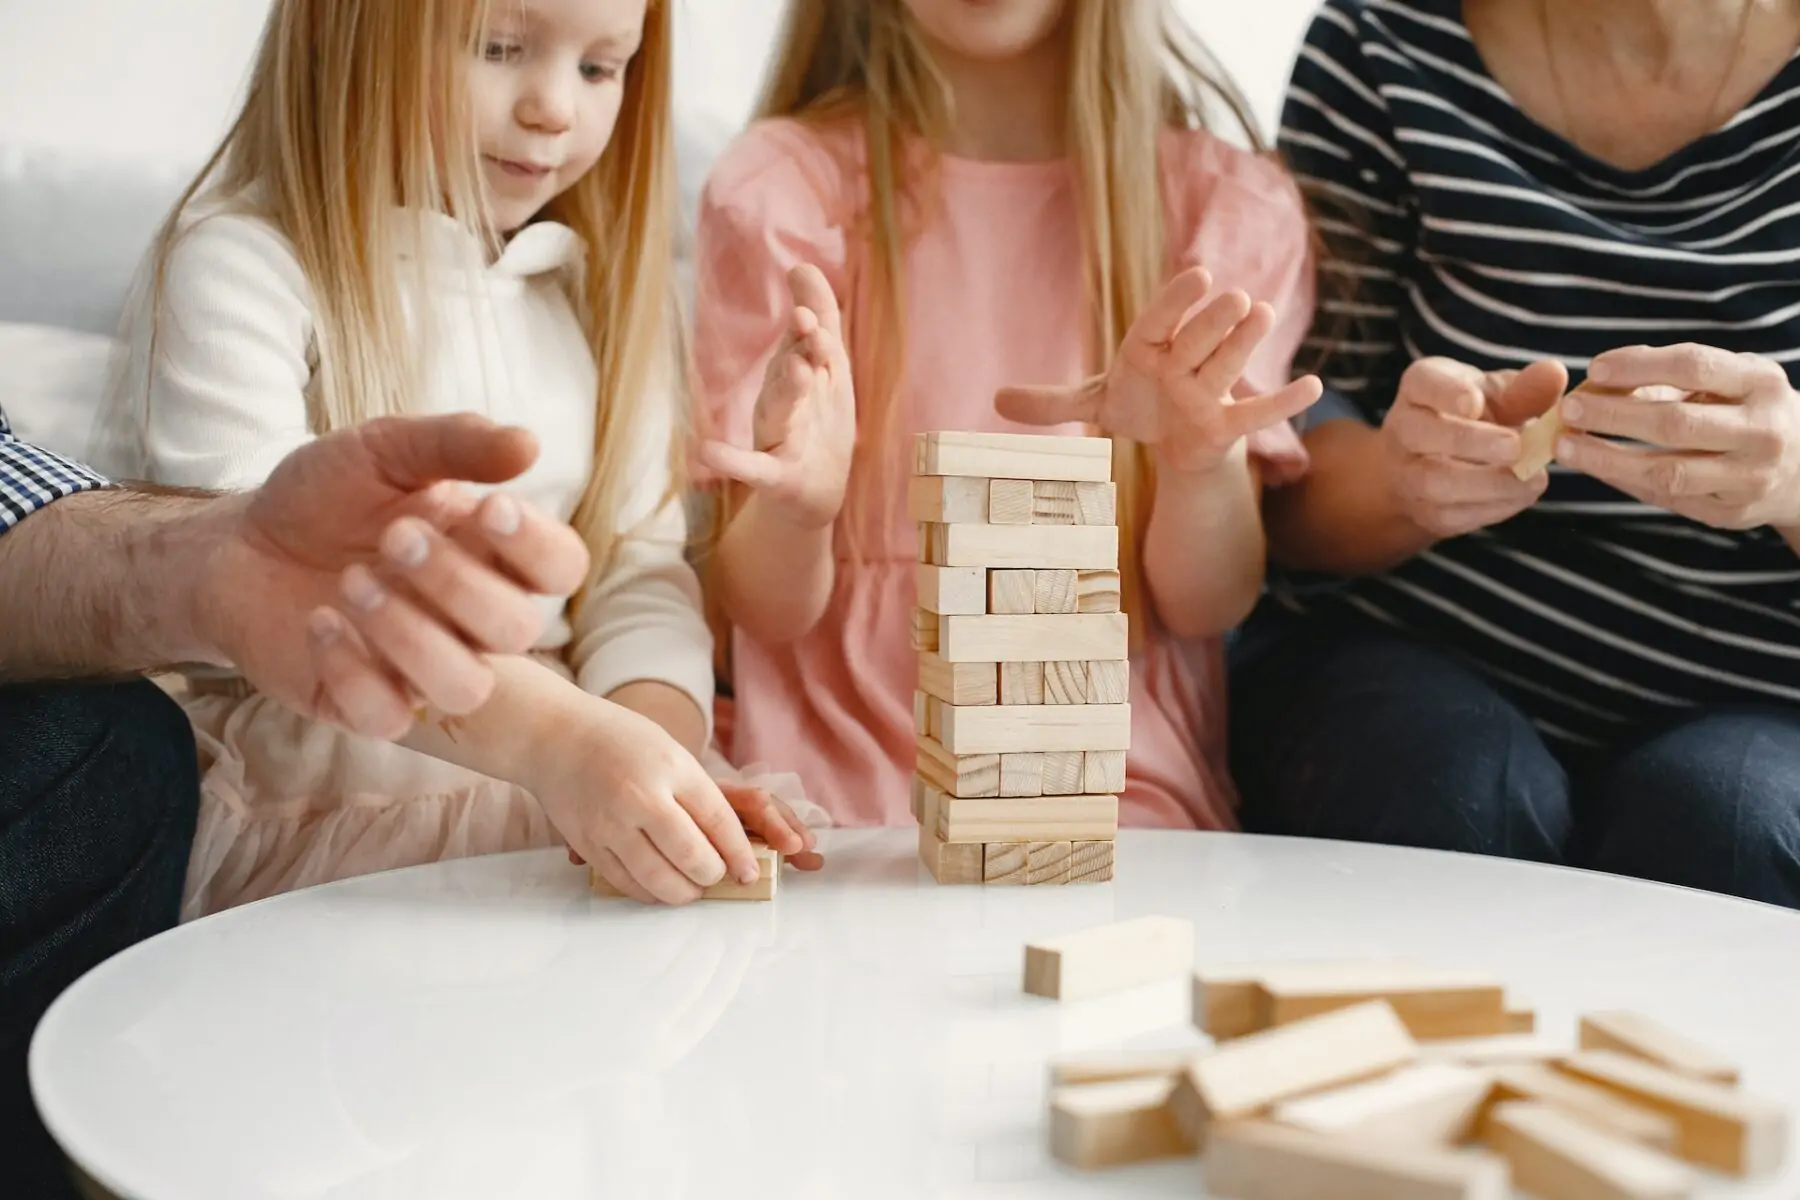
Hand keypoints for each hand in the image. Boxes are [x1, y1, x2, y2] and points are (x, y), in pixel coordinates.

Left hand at [199, 414, 590, 739]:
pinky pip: (389, 717)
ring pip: (465, 686)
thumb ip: (456, 443)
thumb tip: (530, 444)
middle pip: (518, 629)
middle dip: (457, 582)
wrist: (240, 543)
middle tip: (394, 537)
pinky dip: (354, 669)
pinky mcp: (367, 703)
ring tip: (351, 581)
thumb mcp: (385, 450)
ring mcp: (423, 667)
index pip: (560, 568)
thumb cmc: (327, 496)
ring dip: (412, 635)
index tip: (488, 508)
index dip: (538, 547)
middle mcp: (470, 619)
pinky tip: (319, 622)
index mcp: (491, 554)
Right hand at [536, 701, 819, 904]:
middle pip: (691, 856)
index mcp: (670, 768)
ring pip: (658, 878)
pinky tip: (660, 887)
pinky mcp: (587, 844)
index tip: (748, 870)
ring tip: (691, 888)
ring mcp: (610, 823)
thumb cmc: (620, 741)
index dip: (737, 853)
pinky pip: (626, 882)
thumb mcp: (670, 752)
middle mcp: (640, 796)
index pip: (718, 820)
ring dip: (683, 892)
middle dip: (712, 874)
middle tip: (717, 875)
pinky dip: (649, 893)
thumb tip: (726, 844)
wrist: (555, 736)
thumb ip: (697, 794)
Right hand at [698, 264, 853, 527]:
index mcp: (795, 379)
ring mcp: (776, 439)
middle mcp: (781, 403)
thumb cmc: (815, 424)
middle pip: (789, 372)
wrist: (812, 495)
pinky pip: (752, 468)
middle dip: (798, 348)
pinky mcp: (775, 477)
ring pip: (779, 412)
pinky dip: (730, 461)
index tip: (810, 306)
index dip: (811, 326)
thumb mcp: (825, 370)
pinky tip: (706, 451)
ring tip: (796, 369)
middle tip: (807, 324)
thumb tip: (802, 265)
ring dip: (787, 389)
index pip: (804, 346)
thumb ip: (818, 318)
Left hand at [994, 267, 1322, 474]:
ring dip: (1246, 341)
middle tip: (1231, 296)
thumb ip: (1051, 401)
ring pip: (1227, 364)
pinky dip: (1284, 401)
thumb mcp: (1092, 403)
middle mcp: (1182, 361)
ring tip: (1262, 312)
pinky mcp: (1226, 423)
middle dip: (1212, 320)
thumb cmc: (1136, 404)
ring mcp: (1208, 388)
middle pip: (1197, 338)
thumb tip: (995, 399)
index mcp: (1146, 347)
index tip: (1196, 275)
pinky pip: (1257, 413)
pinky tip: (1315, 386)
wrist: (1169, 437)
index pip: (1159, 318)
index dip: (1176, 299)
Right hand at [1381, 357, 1565, 537]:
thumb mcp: (1498, 394)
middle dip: (1469, 441)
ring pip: (1435, 482)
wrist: (1439, 464)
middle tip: (1516, 447)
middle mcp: (1404, 429)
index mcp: (1421, 387)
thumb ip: (1526, 387)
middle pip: (1421, 434)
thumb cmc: (1475, 418)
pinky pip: (1453, 514)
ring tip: (1531, 477)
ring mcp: (1408, 474)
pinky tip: (1523, 494)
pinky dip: (1494, 507)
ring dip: (1488, 483)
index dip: (1446, 393)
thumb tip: (1554, 374)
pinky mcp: (1424, 511)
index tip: (1474, 402)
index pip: (1422, 383)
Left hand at [1557, 344, 1799, 530]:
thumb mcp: (1730, 378)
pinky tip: (1595, 466)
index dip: (1639, 365)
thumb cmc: (1749, 409)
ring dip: (1607, 459)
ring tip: (1565, 446)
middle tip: (1569, 409)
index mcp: (1761, 384)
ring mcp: (1749, 478)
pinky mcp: (1730, 513)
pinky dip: (1624, 481)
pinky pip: (1666, 499)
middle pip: (1676, 424)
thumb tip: (1600, 378)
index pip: (1694, 366)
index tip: (1594, 368)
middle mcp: (1762, 432)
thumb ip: (1670, 375)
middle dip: (1614, 415)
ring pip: (1667, 472)